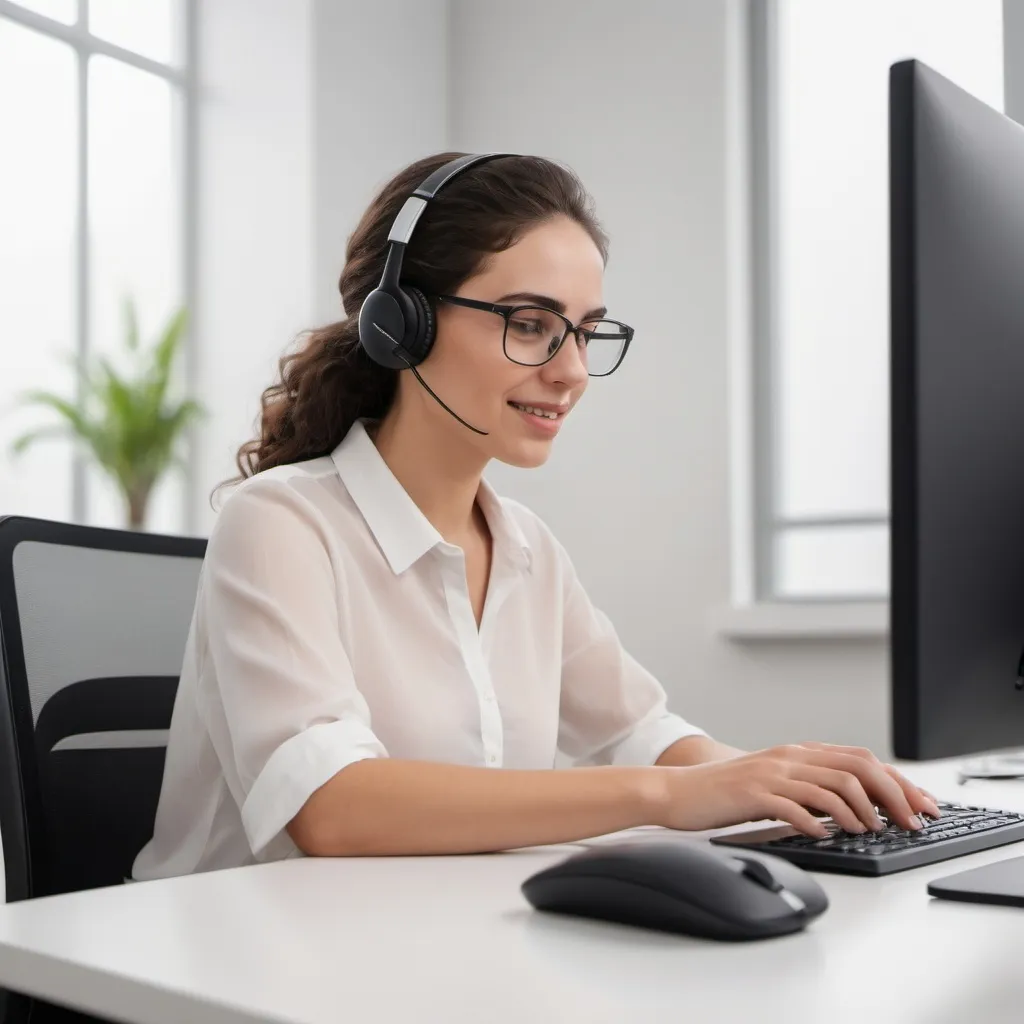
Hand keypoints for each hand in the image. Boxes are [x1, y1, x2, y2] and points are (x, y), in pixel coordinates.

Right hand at [654, 741, 942, 836]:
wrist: (679, 792)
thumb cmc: (727, 794)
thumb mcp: (775, 784)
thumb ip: (809, 787)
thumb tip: (855, 808)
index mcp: (798, 753)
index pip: (861, 758)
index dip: (897, 781)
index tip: (921, 805)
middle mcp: (789, 757)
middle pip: (856, 768)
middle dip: (892, 795)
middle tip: (910, 822)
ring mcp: (771, 773)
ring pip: (832, 786)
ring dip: (860, 812)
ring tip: (870, 831)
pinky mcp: (754, 793)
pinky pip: (795, 806)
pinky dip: (817, 823)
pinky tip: (826, 836)